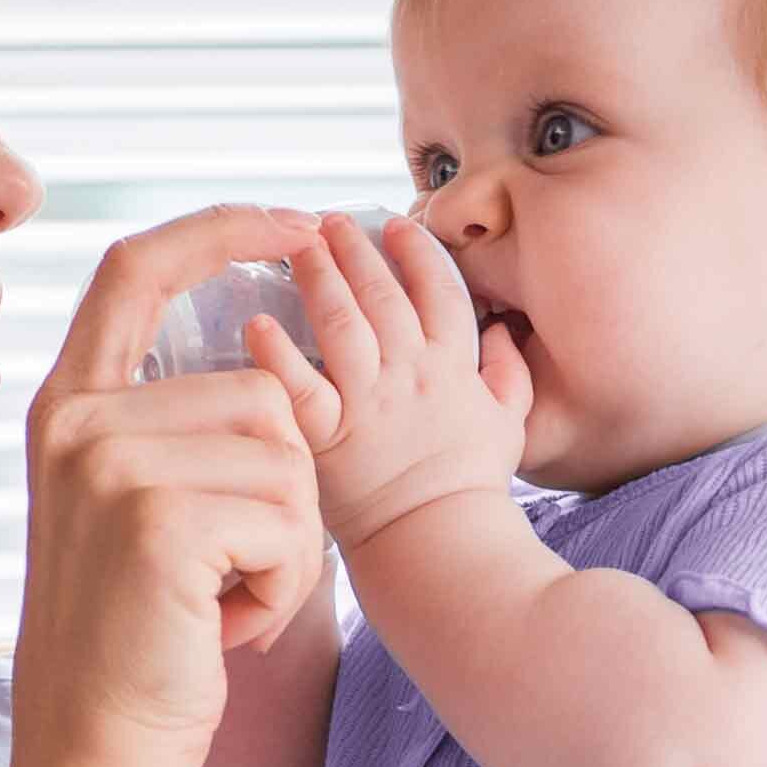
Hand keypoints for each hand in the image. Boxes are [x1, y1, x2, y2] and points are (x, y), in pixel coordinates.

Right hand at [11, 204, 335, 766]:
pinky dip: (284, 587)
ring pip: (288, 456)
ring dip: (289, 545)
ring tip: (224, 600)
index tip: (293, 222)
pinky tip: (226, 628)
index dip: (221, 227)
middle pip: (261, 390)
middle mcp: (78, 423)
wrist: (96, 752)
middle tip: (227, 575)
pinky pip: (288, 520)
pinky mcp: (156, 518)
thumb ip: (178, 431)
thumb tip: (275, 363)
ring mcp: (110, 465)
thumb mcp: (140, 512)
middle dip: (285, 493)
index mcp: (68, 408)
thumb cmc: (140, 645)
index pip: (138, 268)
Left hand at [247, 211, 528, 552]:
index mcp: (452, 366)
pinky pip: (299, 386)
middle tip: (329, 221)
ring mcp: (368, 403)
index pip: (437, 289)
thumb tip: (501, 331)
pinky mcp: (329, 437)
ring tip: (297, 246)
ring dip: (318, 276)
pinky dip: (277, 354)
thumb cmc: (470, 490)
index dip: (416, 252)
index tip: (395, 227)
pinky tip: (256, 323)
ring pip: (341, 321)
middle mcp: (410, 374)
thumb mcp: (510, 424)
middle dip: (355, 248)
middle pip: (381, 293)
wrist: (440, 546)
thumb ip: (510, 372)